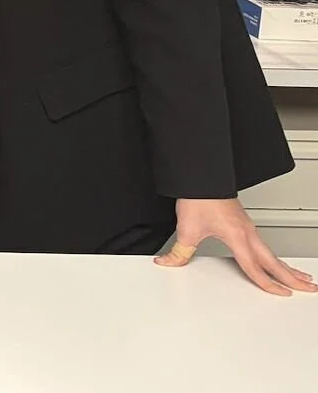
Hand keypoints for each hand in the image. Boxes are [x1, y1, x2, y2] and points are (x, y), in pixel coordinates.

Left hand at [159, 197, 316, 294]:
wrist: (201, 179)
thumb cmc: (199, 198)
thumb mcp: (187, 229)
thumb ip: (180, 251)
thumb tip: (168, 262)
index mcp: (238, 237)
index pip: (255, 267)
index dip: (268, 284)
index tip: (282, 294)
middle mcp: (248, 233)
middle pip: (274, 261)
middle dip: (292, 277)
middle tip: (309, 288)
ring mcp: (249, 228)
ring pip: (272, 253)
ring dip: (287, 267)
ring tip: (301, 278)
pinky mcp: (245, 224)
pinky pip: (265, 245)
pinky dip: (276, 256)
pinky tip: (277, 261)